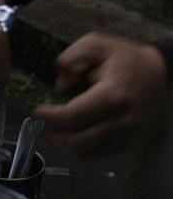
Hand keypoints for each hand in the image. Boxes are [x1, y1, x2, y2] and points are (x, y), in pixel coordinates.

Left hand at [33, 33, 167, 156]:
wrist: (161, 73)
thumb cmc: (126, 58)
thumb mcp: (97, 44)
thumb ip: (72, 58)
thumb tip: (60, 87)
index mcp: (112, 95)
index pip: (71, 117)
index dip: (48, 116)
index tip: (38, 110)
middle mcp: (121, 120)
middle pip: (76, 141)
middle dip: (53, 133)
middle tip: (46, 121)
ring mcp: (127, 135)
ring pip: (85, 153)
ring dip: (65, 143)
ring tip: (57, 128)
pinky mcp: (128, 143)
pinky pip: (97, 155)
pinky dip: (80, 148)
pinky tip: (75, 133)